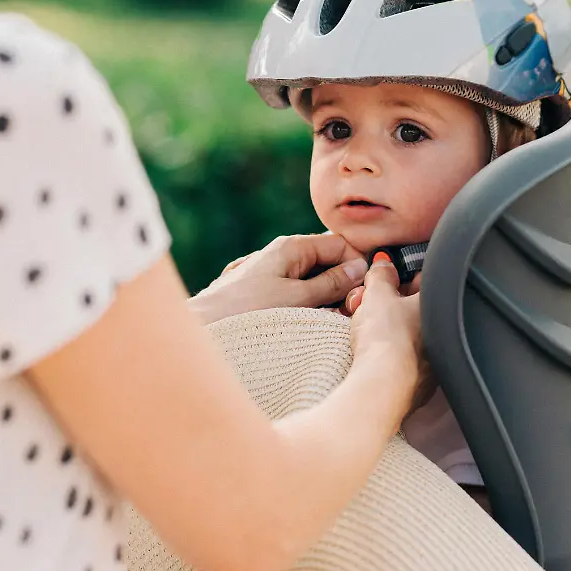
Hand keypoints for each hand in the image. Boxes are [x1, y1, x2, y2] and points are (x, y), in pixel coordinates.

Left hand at [187, 234, 368, 323]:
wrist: (205, 326)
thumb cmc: (248, 311)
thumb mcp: (298, 298)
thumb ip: (332, 283)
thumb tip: (359, 268)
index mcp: (292, 247)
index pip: (339, 243)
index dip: (356, 264)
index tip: (365, 290)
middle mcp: (281, 254)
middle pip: (327, 261)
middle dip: (342, 284)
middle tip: (349, 311)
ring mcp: (271, 272)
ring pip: (312, 279)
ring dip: (326, 299)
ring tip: (328, 321)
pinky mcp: (263, 290)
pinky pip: (295, 292)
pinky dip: (307, 305)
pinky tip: (306, 322)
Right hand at [348, 257, 427, 415]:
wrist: (384, 386)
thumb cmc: (387, 339)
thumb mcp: (378, 295)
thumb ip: (381, 275)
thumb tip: (383, 266)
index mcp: (441, 304)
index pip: (424, 280)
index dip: (400, 276)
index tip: (384, 279)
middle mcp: (445, 333)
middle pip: (413, 309)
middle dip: (388, 304)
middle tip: (366, 304)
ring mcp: (435, 361)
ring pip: (408, 335)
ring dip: (388, 329)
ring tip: (365, 330)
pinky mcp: (421, 383)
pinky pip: (403, 360)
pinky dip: (389, 355)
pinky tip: (373, 355)